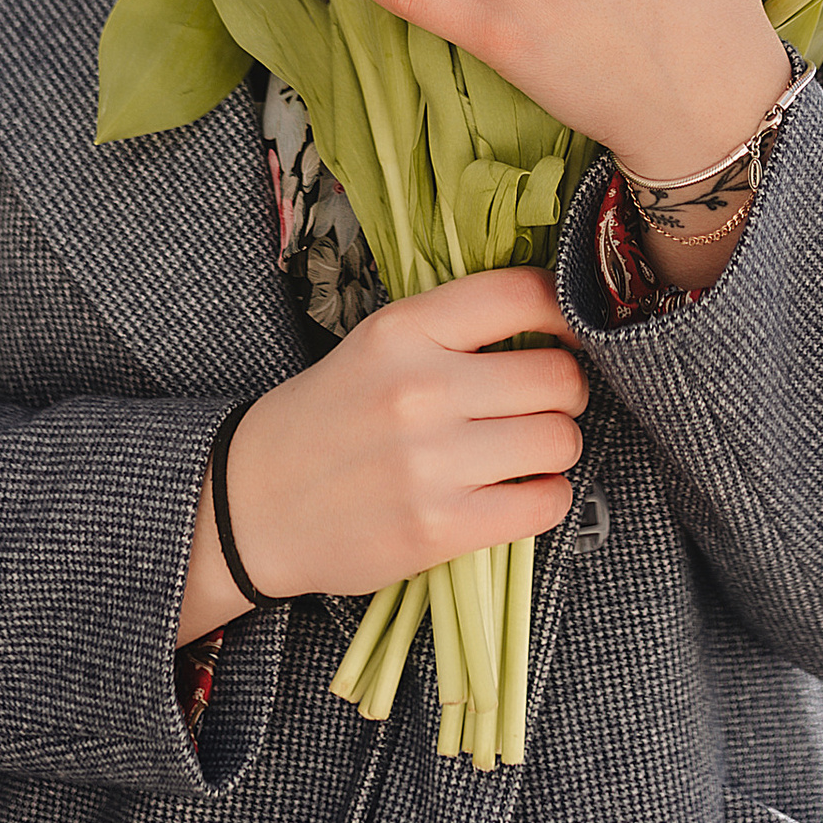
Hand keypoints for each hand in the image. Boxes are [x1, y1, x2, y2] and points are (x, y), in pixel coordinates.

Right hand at [177, 267, 587, 635]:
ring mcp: (430, 462)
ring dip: (557, 449)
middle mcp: (420, 389)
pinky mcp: (439, 528)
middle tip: (540, 406)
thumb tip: (557, 318)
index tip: (569, 333)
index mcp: (403, 330)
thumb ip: (455, 327)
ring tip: (524, 453)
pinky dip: (544, 498)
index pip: (524, 295)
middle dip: (564, 393)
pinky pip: (546, 503)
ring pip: (561, 441)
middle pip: (558, 377)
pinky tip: (516, 493)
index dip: (567, 312)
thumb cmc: (329, 418)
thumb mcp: (377, 345)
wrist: (252, 504)